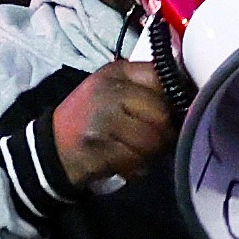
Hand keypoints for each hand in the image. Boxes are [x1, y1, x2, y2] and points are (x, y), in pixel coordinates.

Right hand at [54, 57, 177, 186]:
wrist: (51, 147)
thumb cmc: (90, 118)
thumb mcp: (113, 90)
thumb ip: (145, 87)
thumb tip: (187, 95)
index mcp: (117, 72)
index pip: (162, 79)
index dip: (174, 99)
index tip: (173, 113)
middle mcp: (109, 90)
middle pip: (161, 113)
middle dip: (165, 133)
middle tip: (157, 141)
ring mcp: (103, 119)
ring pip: (152, 139)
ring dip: (151, 153)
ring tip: (140, 153)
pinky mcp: (100, 147)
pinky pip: (136, 160)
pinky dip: (137, 167)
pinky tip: (127, 163)